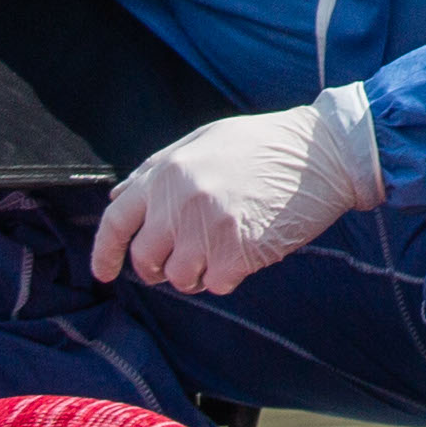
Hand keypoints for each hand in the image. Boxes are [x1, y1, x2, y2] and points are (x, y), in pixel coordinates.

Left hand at [89, 101, 375, 293]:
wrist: (321, 153)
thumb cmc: (261, 146)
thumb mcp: (202, 142)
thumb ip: (156, 171)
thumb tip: (117, 199)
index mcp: (167, 173)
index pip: (117, 221)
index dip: (105, 252)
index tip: (104, 272)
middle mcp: (181, 202)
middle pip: (146, 259)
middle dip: (157, 268)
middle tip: (179, 260)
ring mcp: (209, 229)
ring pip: (180, 278)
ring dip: (196, 273)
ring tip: (220, 250)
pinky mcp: (239, 253)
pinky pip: (217, 284)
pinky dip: (228, 276)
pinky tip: (245, 251)